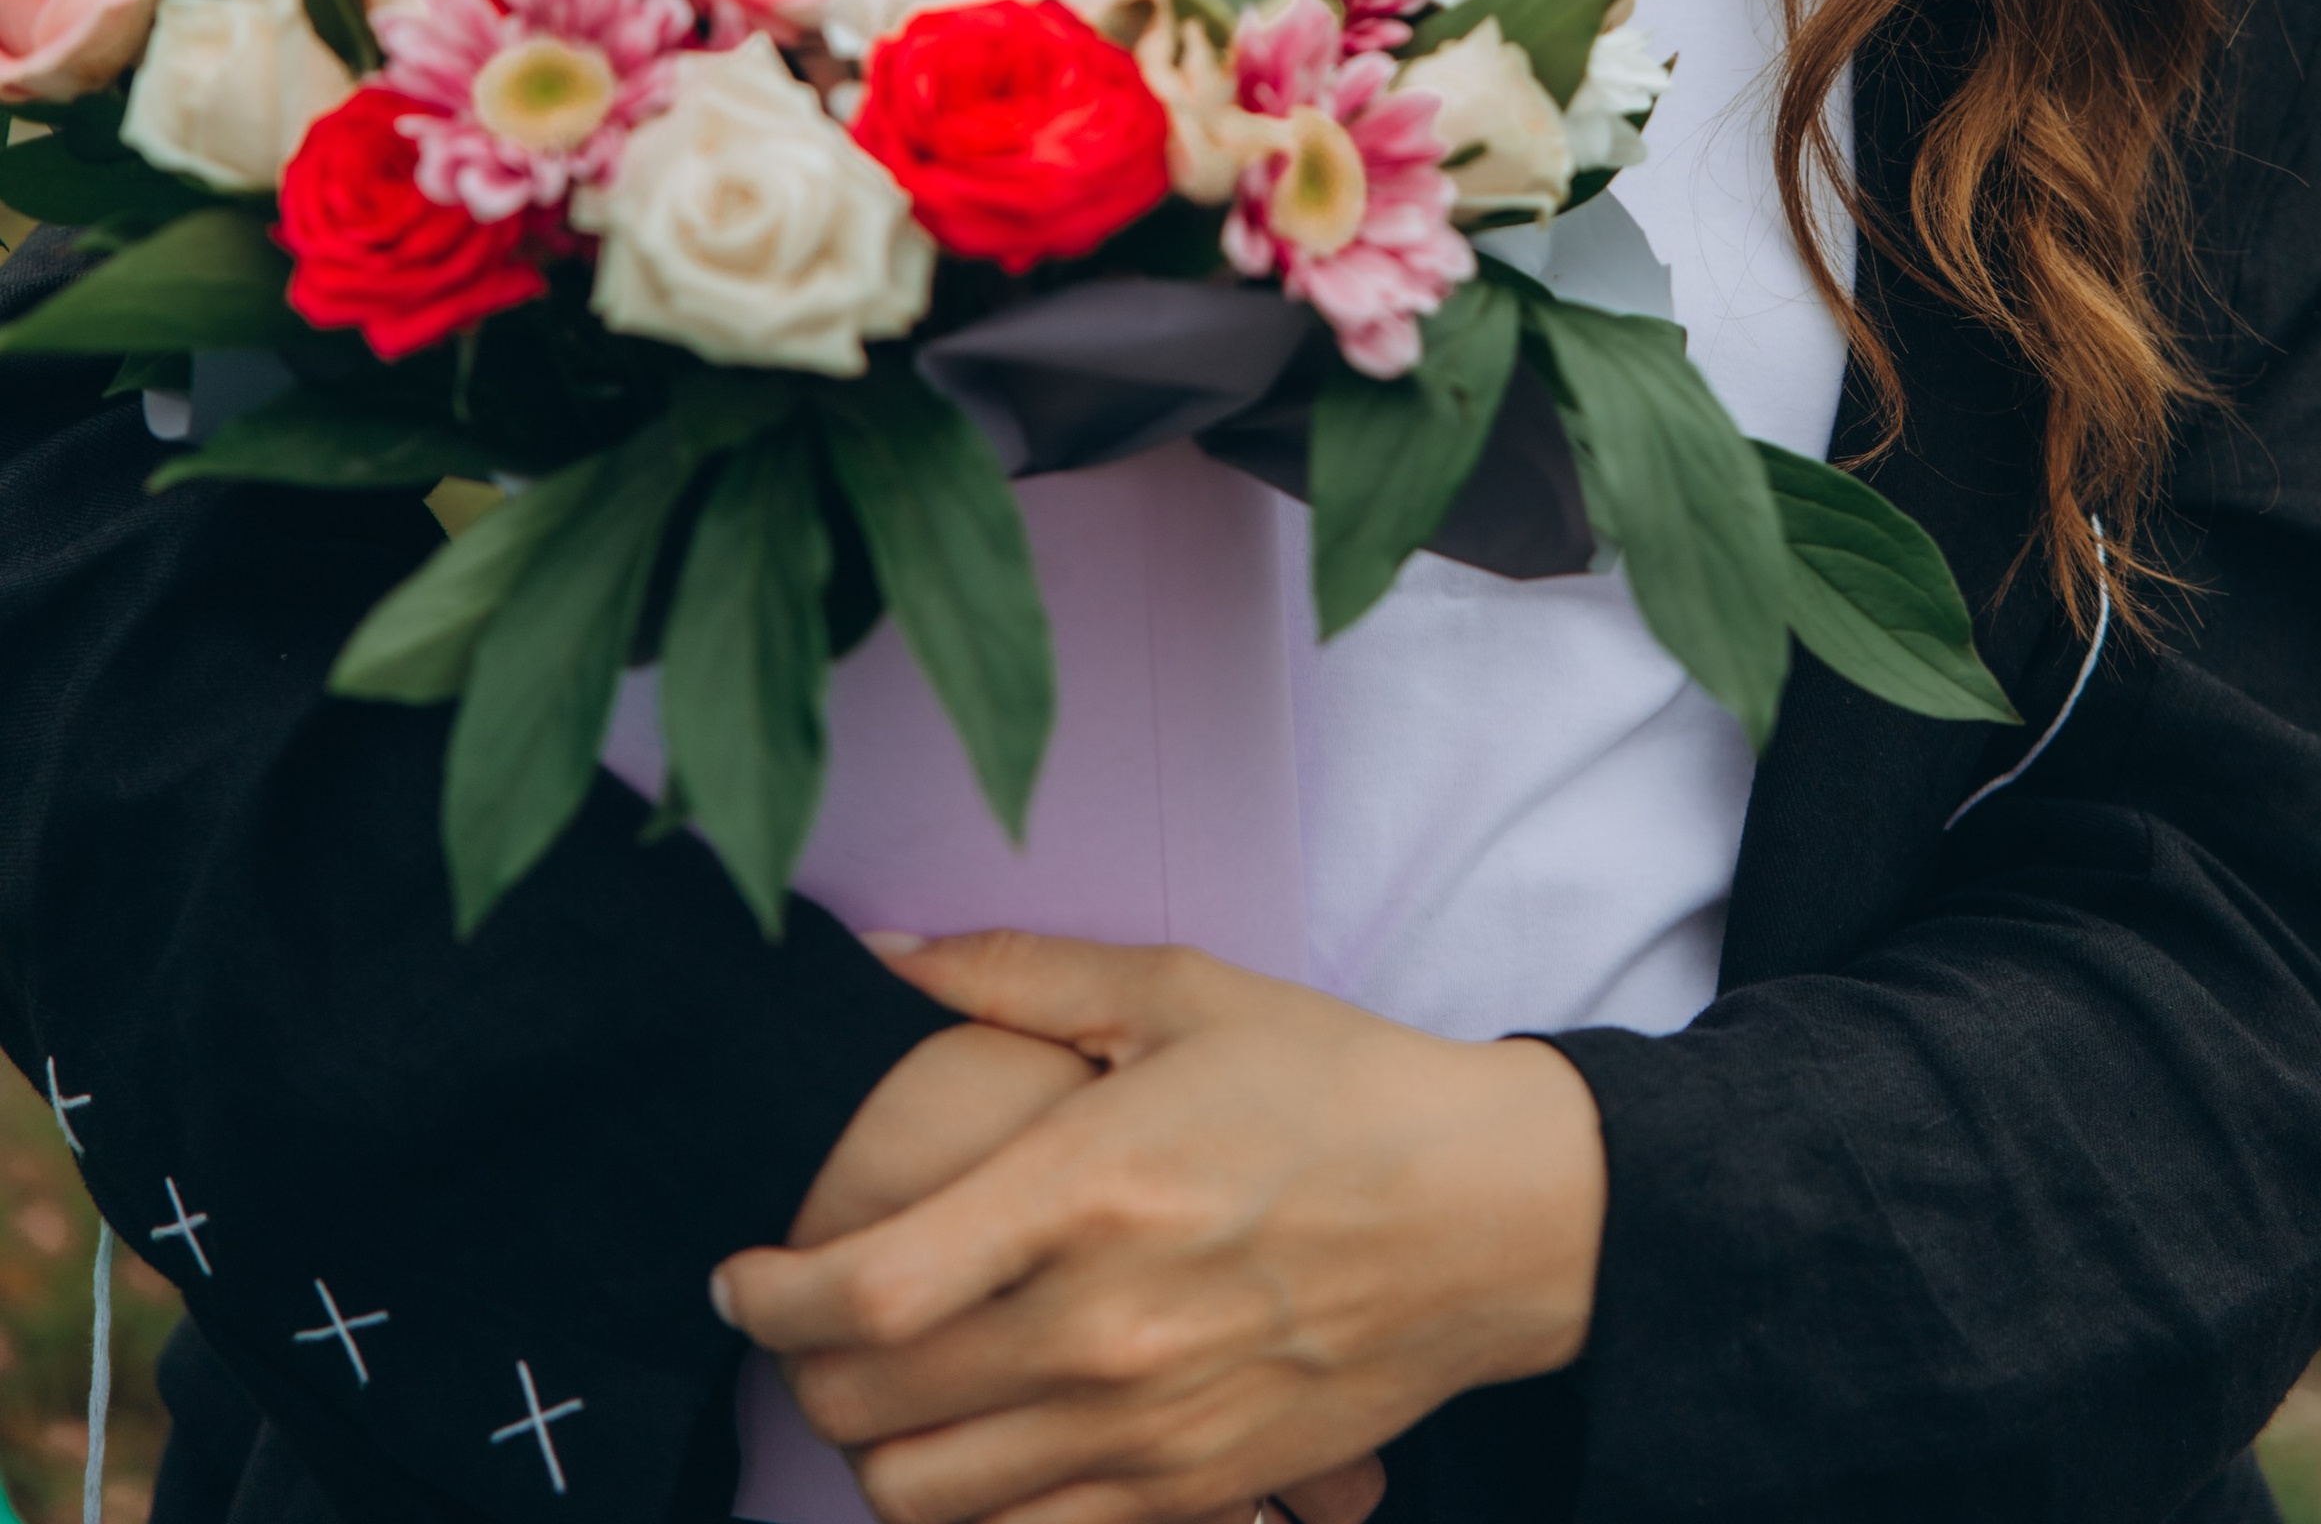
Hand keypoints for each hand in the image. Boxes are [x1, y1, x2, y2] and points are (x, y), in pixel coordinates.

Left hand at [715, 931, 1605, 1523]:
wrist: (1485, 1217)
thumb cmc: (1330, 1085)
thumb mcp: (1179, 992)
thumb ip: (1017, 972)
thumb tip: (885, 949)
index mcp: (1087, 1186)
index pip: (865, 1287)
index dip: (766, 1295)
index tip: (738, 1274)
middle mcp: (1101, 1326)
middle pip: (867, 1400)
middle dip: (796, 1365)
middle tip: (795, 1318)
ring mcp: (1146, 1428)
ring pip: (921, 1495)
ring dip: (868, 1443)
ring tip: (877, 1381)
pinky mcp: (1191, 1491)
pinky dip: (963, 1507)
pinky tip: (969, 1441)